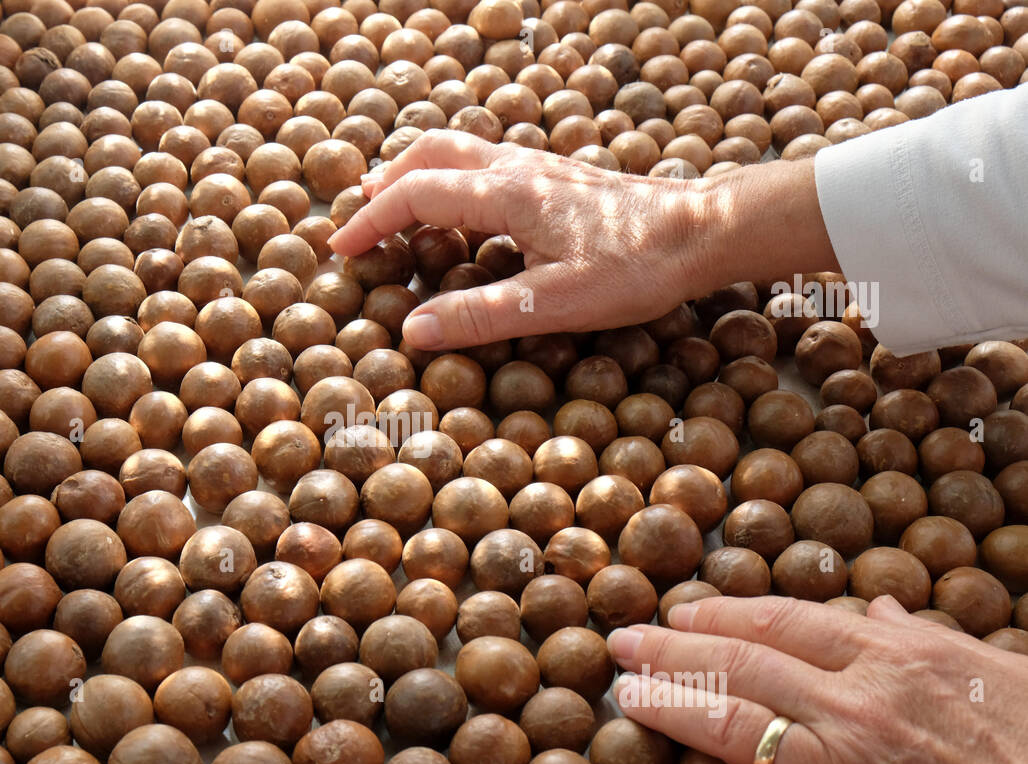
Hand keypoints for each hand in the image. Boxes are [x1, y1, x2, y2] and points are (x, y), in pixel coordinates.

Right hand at [328, 129, 714, 349]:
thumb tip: (414, 331)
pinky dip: (453, 178)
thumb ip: (481, 315)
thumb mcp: (555, 303)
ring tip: (397, 208)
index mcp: (506, 194)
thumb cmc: (636, 267)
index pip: (414, 194)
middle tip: (361, 220)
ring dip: (418, 174)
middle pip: (429, 153)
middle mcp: (516, 168)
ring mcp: (539, 167)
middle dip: (386, 184)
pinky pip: (487, 162)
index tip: (341, 249)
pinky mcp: (558, 177)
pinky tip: (464, 211)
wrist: (703, 231)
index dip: (370, 221)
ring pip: (459, 150)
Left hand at [607, 595, 1027, 763]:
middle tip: (624, 642)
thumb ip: (925, 636)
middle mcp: (856, 706)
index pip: (782, 622)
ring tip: (630, 697)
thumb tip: (879, 607)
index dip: (720, 614)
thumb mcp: (994, 671)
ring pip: (737, 727)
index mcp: (890, 659)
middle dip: (673, 650)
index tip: (679, 612)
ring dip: (673, 708)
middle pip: (743, 665)